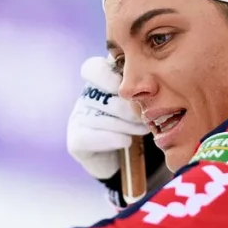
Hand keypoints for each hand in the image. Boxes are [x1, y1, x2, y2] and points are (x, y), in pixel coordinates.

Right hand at [67, 56, 150, 179]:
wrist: (130, 158)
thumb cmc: (141, 121)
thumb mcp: (145, 102)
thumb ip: (144, 90)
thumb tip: (151, 84)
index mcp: (102, 81)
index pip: (92, 68)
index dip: (106, 76)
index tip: (124, 86)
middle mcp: (86, 97)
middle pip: (97, 94)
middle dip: (122, 107)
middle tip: (142, 116)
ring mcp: (78, 118)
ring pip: (97, 117)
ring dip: (123, 125)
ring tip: (142, 129)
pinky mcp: (76, 140)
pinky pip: (89, 137)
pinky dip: (111, 139)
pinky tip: (126, 141)